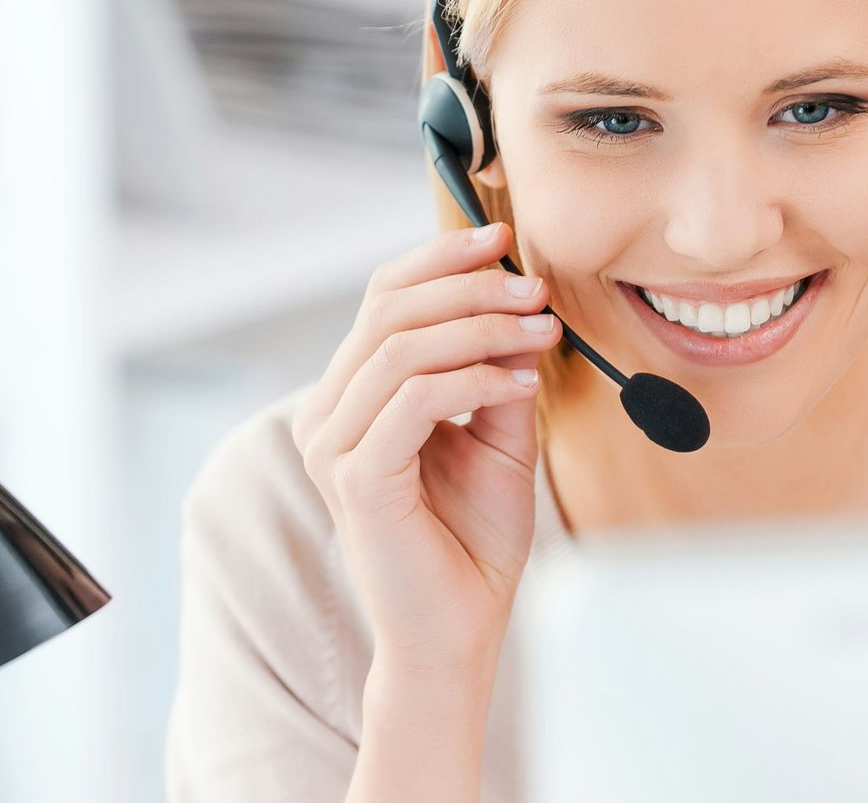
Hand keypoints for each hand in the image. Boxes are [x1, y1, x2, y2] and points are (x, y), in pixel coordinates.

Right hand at [292, 220, 559, 682]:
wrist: (458, 631)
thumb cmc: (472, 540)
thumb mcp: (496, 436)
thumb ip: (495, 371)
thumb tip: (519, 301)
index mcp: (349, 397)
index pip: (382, 299)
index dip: (439, 260)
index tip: (502, 237)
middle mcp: (325, 415)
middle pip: (388, 310)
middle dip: (469, 288)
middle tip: (536, 290)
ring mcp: (332, 447)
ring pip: (402, 348)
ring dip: (482, 329)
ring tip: (542, 334)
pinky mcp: (357, 478)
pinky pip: (414, 399)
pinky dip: (475, 379)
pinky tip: (522, 384)